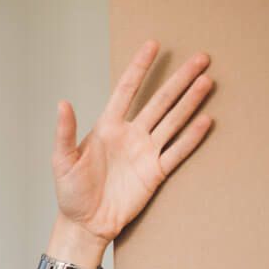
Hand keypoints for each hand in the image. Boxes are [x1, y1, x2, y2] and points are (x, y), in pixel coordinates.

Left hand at [53, 40, 213, 244]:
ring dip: (190, 102)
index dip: (139, 68)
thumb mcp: (62, 162)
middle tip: (200, 58)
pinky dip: (191, 138)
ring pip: (172, 121)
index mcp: (107, 127)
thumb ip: (65, 133)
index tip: (153, 45)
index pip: (127, 90)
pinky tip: (206, 121)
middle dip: (179, 79)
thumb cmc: (70, 193)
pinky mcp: (155, 172)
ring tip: (207, 82)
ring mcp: (145, 152)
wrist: (85, 224)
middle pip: (159, 101)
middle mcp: (130, 135)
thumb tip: (62, 103)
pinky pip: (177, 152)